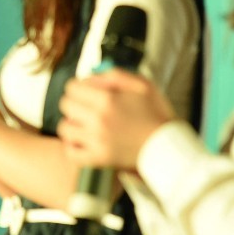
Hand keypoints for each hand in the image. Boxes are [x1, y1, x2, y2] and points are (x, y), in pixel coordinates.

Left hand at [57, 68, 176, 170]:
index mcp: (107, 99)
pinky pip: (70, 153)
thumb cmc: (156, 113)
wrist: (168, 147)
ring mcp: (96, 141)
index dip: (79, 87)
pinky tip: (81, 141)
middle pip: (65, 105)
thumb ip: (114, 75)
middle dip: (75, 103)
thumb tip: (91, 76)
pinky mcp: (98, 159)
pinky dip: (72, 147)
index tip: (88, 92)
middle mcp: (98, 120)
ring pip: (64, 128)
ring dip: (72, 124)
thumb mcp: (142, 84)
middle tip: (87, 107)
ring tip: (84, 125)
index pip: (72, 87)